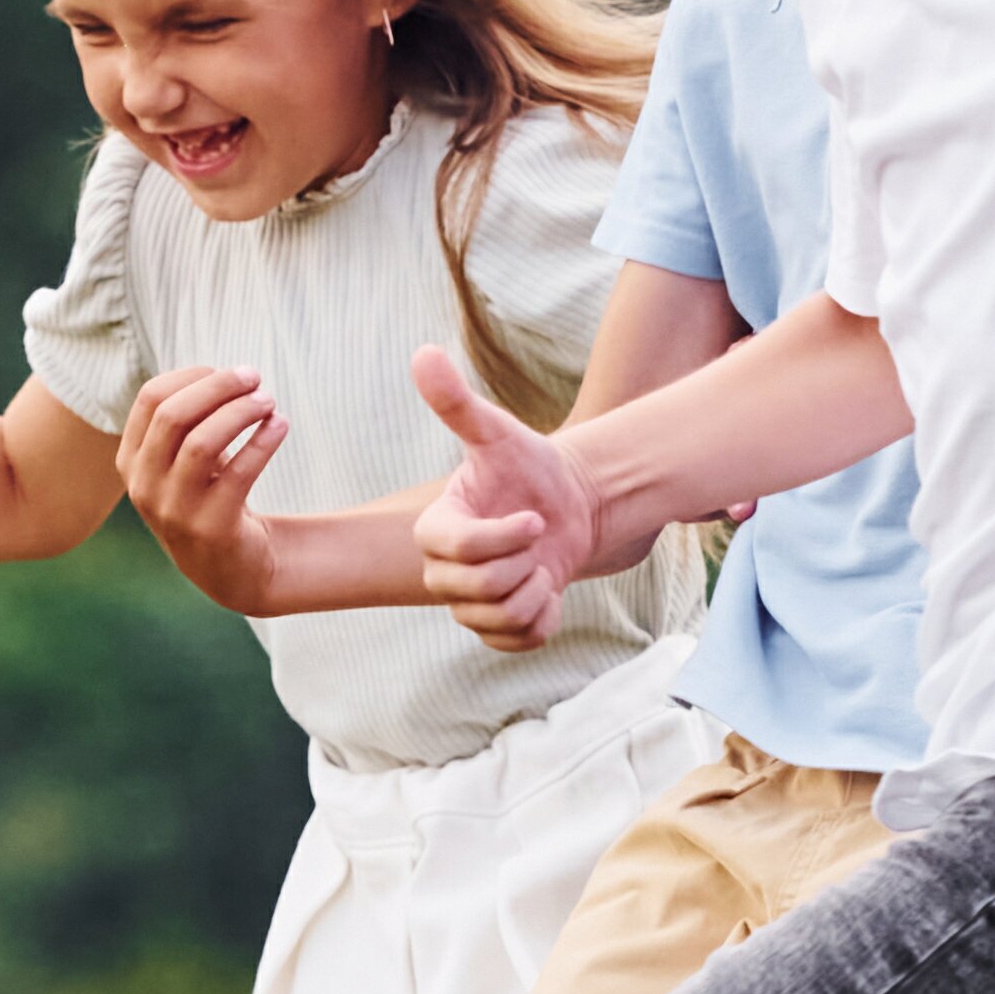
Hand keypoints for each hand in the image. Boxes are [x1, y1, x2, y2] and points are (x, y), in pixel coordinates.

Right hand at [113, 363, 292, 608]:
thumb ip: (189, 419)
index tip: (229, 374)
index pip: (151, 398)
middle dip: (218, 387)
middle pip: (173, 415)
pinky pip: (239, 473)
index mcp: (132, 461)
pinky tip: (280, 425)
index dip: (192, 376)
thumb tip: (229, 374)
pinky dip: (262, 442)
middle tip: (254, 377)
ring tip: (269, 401)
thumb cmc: (207, 497)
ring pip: (201, 442)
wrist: (229, 568)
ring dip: (240, 412)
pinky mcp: (212, 528)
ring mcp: (174, 511)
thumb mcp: (182, 460)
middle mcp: (144, 486)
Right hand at [410, 342, 602, 641]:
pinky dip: (543, 617)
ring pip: (499, 617)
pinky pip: (518, 640)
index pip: (455, 549)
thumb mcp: (498, 434)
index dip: (501, 538)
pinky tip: (546, 587)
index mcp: (433, 529)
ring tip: (541, 563)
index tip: (533, 517)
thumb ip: (456, 402)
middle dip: (521, 563)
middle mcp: (441, 572)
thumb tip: (422, 353)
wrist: (572, 505)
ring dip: (536, 588)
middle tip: (536, 538)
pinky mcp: (496, 630)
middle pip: (476, 590)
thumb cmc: (531, 467)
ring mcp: (467, 605)